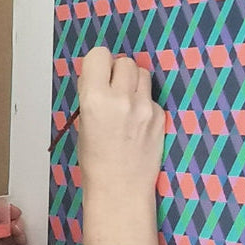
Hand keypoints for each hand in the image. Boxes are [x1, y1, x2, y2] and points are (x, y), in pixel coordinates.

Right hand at [76, 47, 164, 197]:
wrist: (120, 188)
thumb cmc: (95, 161)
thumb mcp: (83, 123)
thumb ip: (92, 95)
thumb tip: (98, 77)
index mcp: (95, 99)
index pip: (99, 55)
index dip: (97, 64)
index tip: (96, 74)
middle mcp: (122, 99)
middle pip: (124, 61)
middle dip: (117, 72)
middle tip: (111, 90)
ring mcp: (145, 107)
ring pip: (142, 73)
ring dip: (133, 83)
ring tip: (125, 104)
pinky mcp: (161, 116)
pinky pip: (152, 96)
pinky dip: (144, 103)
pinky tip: (136, 123)